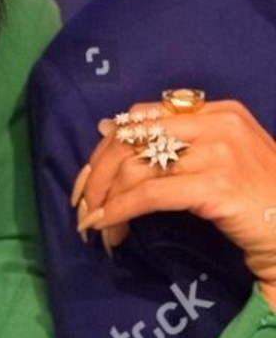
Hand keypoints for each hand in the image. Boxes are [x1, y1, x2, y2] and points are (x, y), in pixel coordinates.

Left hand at [73, 98, 275, 307]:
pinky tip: (104, 226)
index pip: (143, 117)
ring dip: (104, 199)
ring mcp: (218, 154)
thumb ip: (181, 142)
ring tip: (92, 223)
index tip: (88, 174)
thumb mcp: (225, 157)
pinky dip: (118, 211)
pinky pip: (149, 195)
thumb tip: (111, 128)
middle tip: (80, 201)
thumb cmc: (264, 199)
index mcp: (217, 111)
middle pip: (133, 139)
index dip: (108, 145)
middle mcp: (217, 124)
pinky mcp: (215, 186)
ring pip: (135, 168)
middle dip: (96, 172)